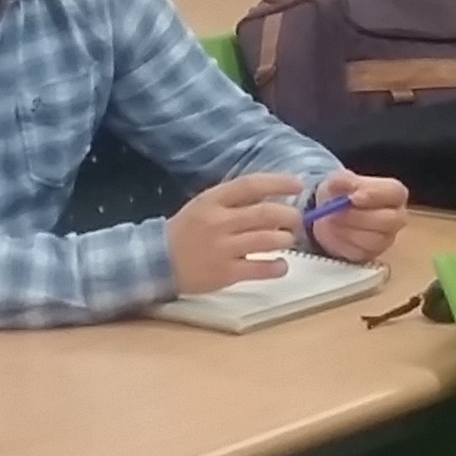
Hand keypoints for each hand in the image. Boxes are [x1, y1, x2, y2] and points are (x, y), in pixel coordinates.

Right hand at [166, 172, 306, 292]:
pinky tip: (281, 265)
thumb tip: (271, 195)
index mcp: (213, 200)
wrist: (157, 261)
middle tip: (295, 219)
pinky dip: (277, 266)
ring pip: (267, 240)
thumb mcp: (204, 205)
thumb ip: (234, 200)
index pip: (250, 184)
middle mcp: (219, 222)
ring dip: (285, 239)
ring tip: (286, 240)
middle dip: (288, 215)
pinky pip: (260, 268)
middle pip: (265, 213)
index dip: (278, 182)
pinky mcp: (226, 274)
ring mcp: (223, 248)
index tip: (297, 184)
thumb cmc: (186, 231)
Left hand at [299, 175, 409, 267]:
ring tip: (330, 221)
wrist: (329, 214)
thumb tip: (345, 182)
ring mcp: (387, 238)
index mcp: (394, 193)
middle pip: (388, 220)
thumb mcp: (338, 180)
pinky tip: (334, 233)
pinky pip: (360, 253)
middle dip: (358, 217)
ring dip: (347, 231)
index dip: (374, 195)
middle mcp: (397, 217)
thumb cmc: (341, 193)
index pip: (394, 193)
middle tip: (335, 213)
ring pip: (373, 240)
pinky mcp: (373, 254)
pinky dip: (342, 243)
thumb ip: (342, 179)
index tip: (353, 197)